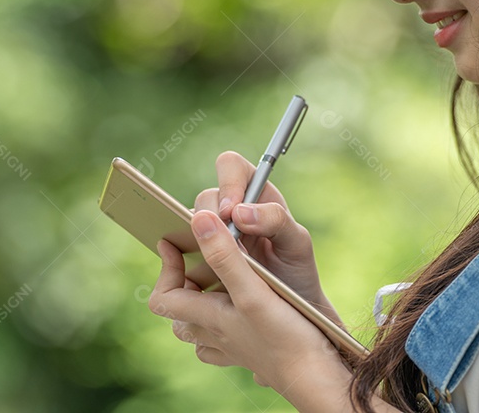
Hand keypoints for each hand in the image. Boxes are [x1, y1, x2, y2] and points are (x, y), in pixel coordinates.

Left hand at [149, 210, 350, 399]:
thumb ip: (224, 256)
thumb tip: (199, 219)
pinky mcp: (252, 354)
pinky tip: (239, 314)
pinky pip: (224, 344)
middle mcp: (215, 336)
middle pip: (180, 312)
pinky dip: (223, 327)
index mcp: (208, 318)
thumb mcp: (252, 290)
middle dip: (181, 284)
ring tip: (215, 281)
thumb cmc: (285, 335)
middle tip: (194, 257)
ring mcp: (233, 348)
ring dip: (201, 304)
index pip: (164, 297)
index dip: (165, 268)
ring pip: (200, 330)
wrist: (316, 377)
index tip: (171, 243)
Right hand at [193, 151, 339, 323]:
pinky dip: (184, 257)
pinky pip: (181, 248)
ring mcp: (213, 233)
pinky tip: (197, 274)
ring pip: (191, 222)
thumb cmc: (296, 272)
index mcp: (256, 193)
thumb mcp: (296, 245)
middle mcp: (231, 208)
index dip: (227, 184)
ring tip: (211, 262)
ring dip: (198, 239)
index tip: (230, 212)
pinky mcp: (200, 257)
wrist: (291, 311)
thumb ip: (276, 221)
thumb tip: (239, 213)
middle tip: (222, 243)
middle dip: (210, 217)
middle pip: (206, 196)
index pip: (231, 167)